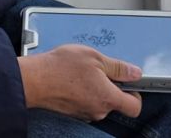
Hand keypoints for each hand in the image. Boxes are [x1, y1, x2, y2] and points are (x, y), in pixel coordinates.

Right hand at [17, 44, 142, 121]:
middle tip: (100, 68)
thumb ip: (118, 67)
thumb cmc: (61, 68)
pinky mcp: (73, 111)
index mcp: (108, 98)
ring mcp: (84, 113)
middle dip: (112, 85)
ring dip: (96, 87)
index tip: (130, 82)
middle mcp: (98, 110)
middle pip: (116, 102)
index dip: (136, 94)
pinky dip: (84, 91)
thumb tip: (135, 73)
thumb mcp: (95, 57)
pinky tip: (73, 78)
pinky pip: (86, 101)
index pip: (135, 107)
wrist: (34, 79)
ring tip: (83, 70)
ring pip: (99, 101)